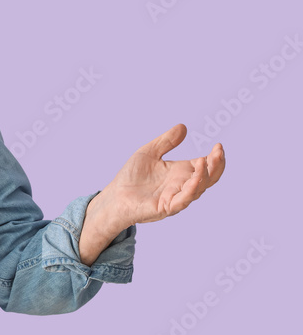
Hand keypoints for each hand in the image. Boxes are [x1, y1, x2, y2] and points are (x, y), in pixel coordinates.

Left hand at [95, 123, 225, 231]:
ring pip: (198, 189)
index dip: (215, 158)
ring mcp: (176, 197)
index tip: (218, 146)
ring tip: (206, 160)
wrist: (114, 196)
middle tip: (219, 152)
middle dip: (216, 165)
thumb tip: (183, 126)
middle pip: (208, 177)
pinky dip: (191, 189)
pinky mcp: (166, 207)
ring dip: (205, 175)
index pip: (205, 165)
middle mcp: (182, 185)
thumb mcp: (149, 152)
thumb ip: (166, 142)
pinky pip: (183, 200)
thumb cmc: (131, 176)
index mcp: (181, 172)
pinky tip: (195, 178)